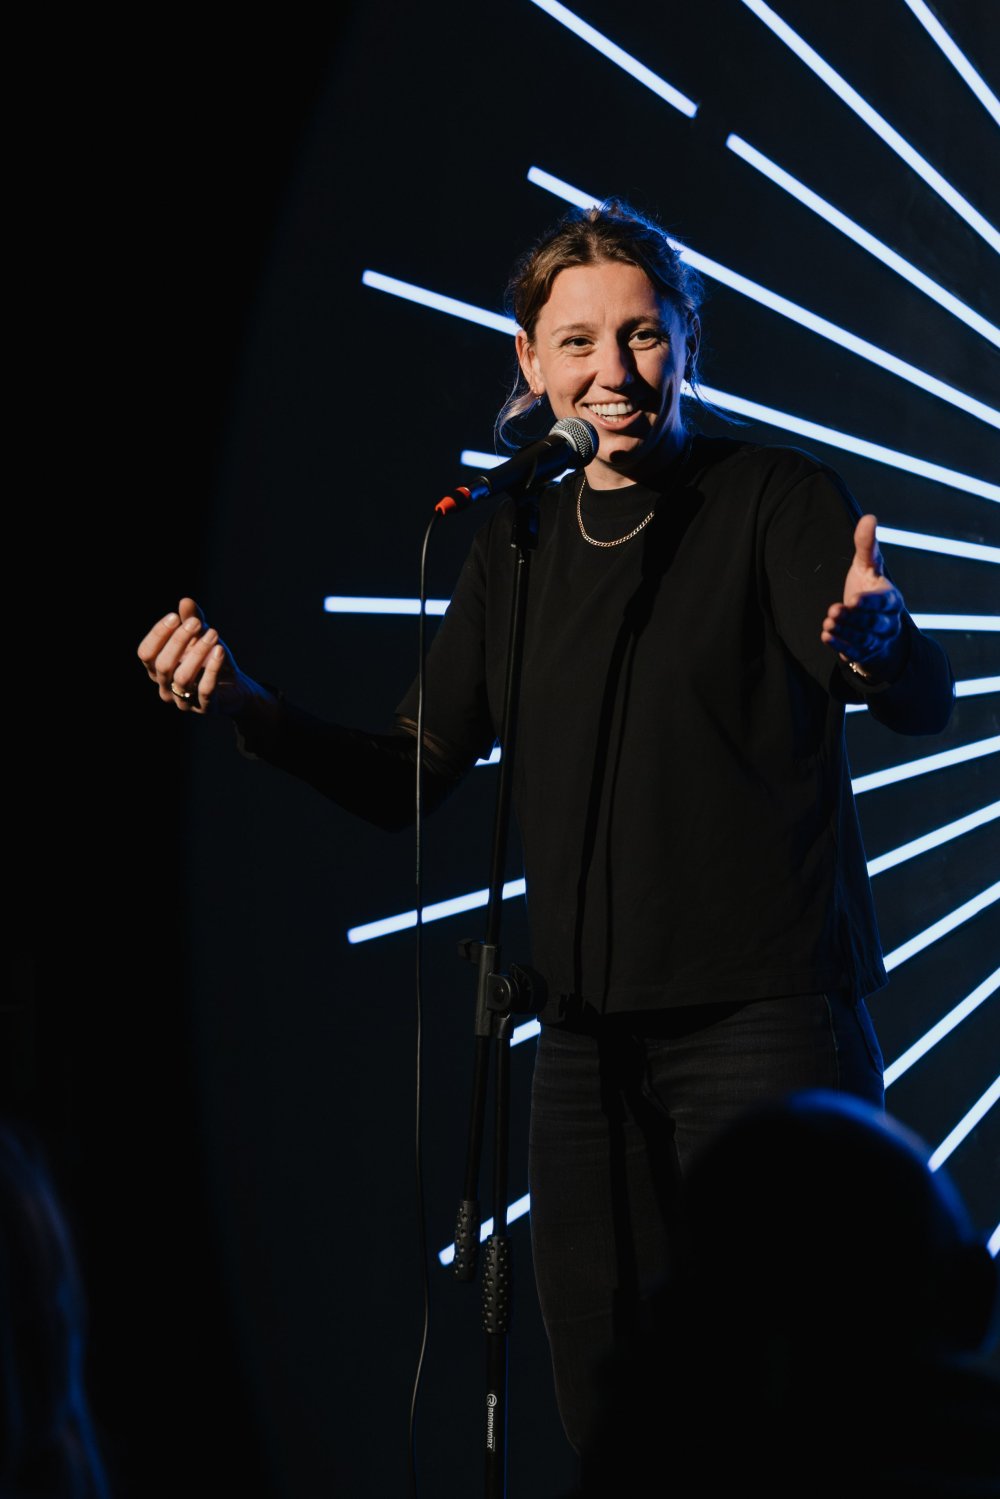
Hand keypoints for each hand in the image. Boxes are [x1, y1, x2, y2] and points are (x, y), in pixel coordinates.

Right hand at [137, 598, 271, 715]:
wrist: (236, 686)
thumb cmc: (210, 659)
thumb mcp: (201, 637)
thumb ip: (192, 620)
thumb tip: (185, 600)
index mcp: (157, 670)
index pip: (146, 653)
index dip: (157, 635)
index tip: (175, 616)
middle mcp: (165, 687)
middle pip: (162, 664)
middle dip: (178, 640)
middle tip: (196, 622)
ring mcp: (183, 701)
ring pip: (182, 677)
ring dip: (198, 653)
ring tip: (213, 634)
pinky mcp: (205, 707)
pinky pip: (204, 690)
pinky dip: (212, 669)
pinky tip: (220, 651)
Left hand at [821, 515, 904, 681]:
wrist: (873, 624)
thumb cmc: (869, 589)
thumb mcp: (867, 567)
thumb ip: (867, 546)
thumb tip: (869, 517)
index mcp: (891, 599)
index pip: (884, 603)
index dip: (869, 603)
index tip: (852, 601)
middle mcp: (889, 622)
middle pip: (873, 623)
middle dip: (854, 618)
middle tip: (833, 611)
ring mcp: (878, 640)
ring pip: (864, 638)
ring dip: (845, 632)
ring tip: (827, 624)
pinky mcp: (866, 653)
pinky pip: (854, 652)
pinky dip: (840, 645)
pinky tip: (825, 637)